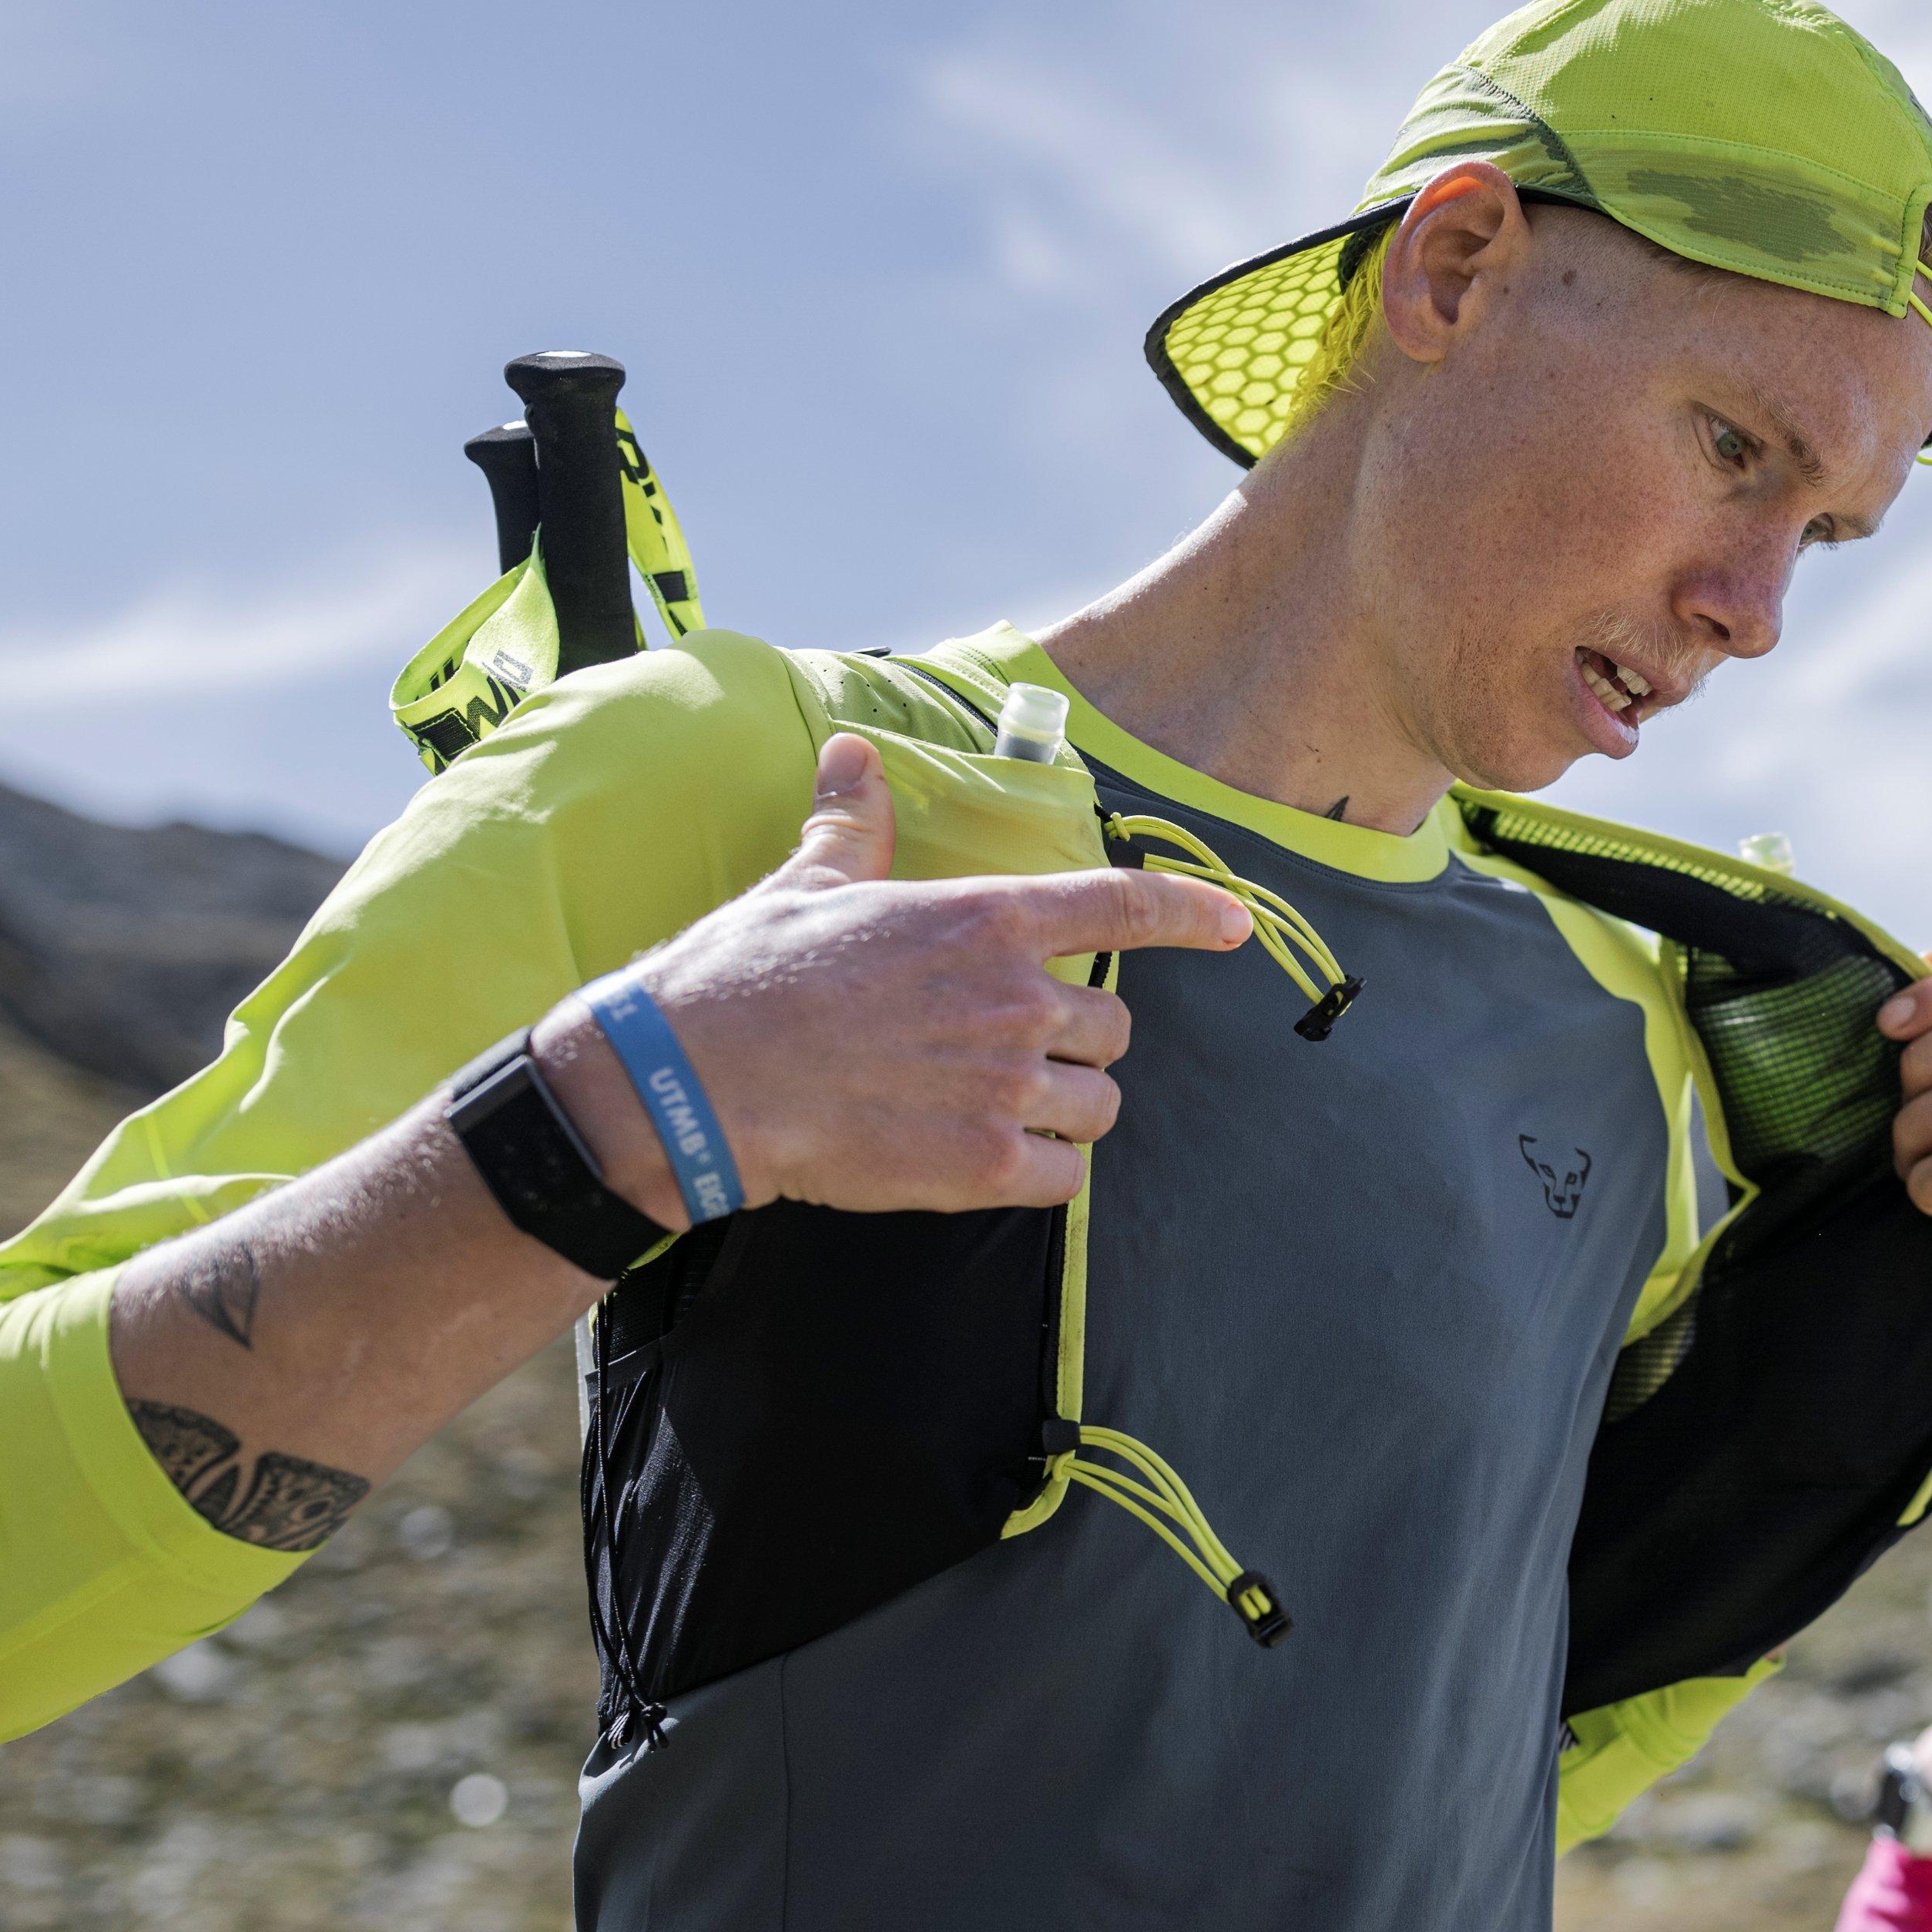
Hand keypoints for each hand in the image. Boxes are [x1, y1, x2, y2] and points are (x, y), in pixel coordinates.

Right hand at [536, 732, 1253, 1221]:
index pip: (1123, 905)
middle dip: (1075, 1041)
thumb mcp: (808, 883)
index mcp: (984, 920)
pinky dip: (1044, 1174)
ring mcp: (1007, 1084)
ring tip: (993, 1108)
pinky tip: (987, 1161)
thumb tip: (853, 755)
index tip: (1238, 925)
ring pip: (1099, 1102)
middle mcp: (1015, 997)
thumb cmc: (745, 977)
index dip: (1194, 914)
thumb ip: (855, 823)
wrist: (693, 1082)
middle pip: (1113, 1026)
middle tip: (1005, 1052)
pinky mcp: (986, 1164)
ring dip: (1064, 1109)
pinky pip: (1069, 1176)